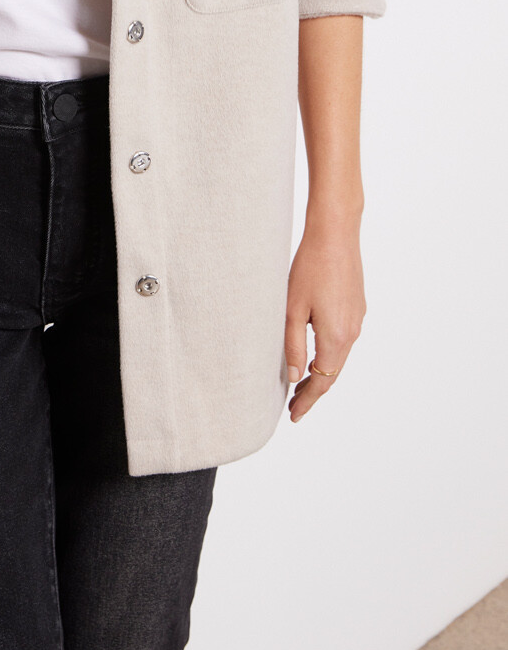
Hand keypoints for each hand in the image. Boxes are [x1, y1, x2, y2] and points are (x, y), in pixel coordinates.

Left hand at [284, 221, 365, 420]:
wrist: (336, 234)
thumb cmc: (309, 267)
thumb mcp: (292, 309)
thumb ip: (293, 345)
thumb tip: (294, 377)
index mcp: (336, 336)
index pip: (323, 380)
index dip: (308, 400)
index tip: (294, 415)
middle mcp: (352, 332)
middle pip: (333, 372)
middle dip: (313, 390)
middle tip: (294, 406)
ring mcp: (357, 318)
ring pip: (339, 356)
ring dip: (321, 371)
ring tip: (300, 383)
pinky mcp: (356, 306)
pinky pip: (343, 339)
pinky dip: (329, 353)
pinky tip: (315, 351)